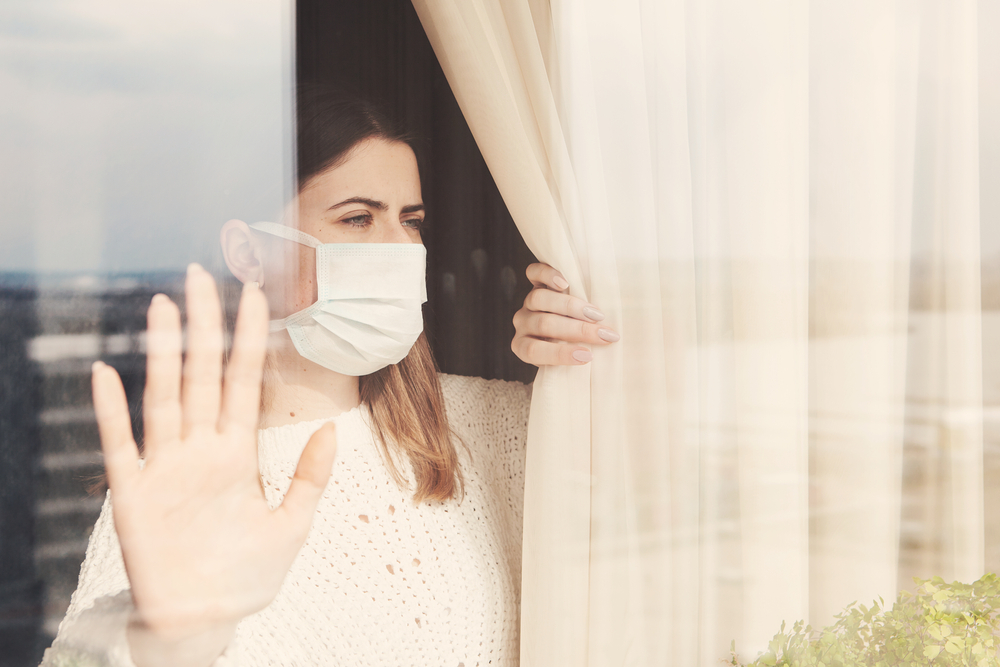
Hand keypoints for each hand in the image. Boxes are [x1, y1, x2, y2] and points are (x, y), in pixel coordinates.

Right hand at [91, 265, 337, 656]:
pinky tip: (106, 372)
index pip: (244, 382)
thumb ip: (310, 478)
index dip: (249, 339)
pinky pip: (118, 446)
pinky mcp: (133, 496)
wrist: (205, 622)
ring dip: (163, 353)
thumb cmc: (246, 576)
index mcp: (236, 453)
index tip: (256, 294)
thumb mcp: (293, 525)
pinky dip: (111, 411)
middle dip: (203, 326)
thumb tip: (334, 429)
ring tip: (164, 307)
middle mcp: (199, 451)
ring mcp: (164, 469)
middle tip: (200, 274)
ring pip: (164, 397)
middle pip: (202, 375)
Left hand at [511, 263, 619, 365]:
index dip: (560, 354)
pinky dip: (547, 276)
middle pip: (544, 324)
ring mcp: (527, 302)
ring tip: (597, 314)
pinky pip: (533, 274)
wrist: (570, 321)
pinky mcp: (535, 282)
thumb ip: (576, 354)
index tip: (588, 356)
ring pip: (540, 299)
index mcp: (522, 347)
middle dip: (577, 330)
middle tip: (604, 335)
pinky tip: (565, 282)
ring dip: (571, 307)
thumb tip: (599, 359)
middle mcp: (522, 324)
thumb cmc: (573, 345)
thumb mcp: (570, 355)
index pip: (534, 351)